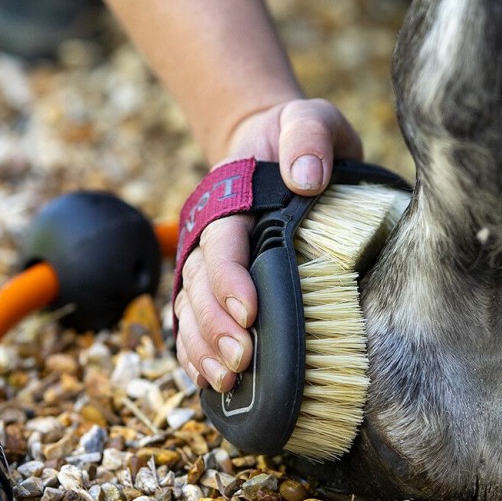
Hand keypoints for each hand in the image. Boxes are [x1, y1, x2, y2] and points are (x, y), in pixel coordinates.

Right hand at [173, 98, 361, 391]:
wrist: (275, 140)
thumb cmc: (298, 134)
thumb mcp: (311, 118)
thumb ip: (309, 135)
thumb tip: (306, 178)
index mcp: (231, 195)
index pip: (221, 241)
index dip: (228, 279)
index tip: (251, 312)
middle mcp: (213, 229)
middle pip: (198, 283)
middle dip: (213, 326)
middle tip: (241, 362)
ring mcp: (211, 255)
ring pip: (189, 305)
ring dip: (201, 345)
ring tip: (224, 382)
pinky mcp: (219, 277)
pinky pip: (194, 317)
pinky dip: (194, 349)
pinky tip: (207, 381)